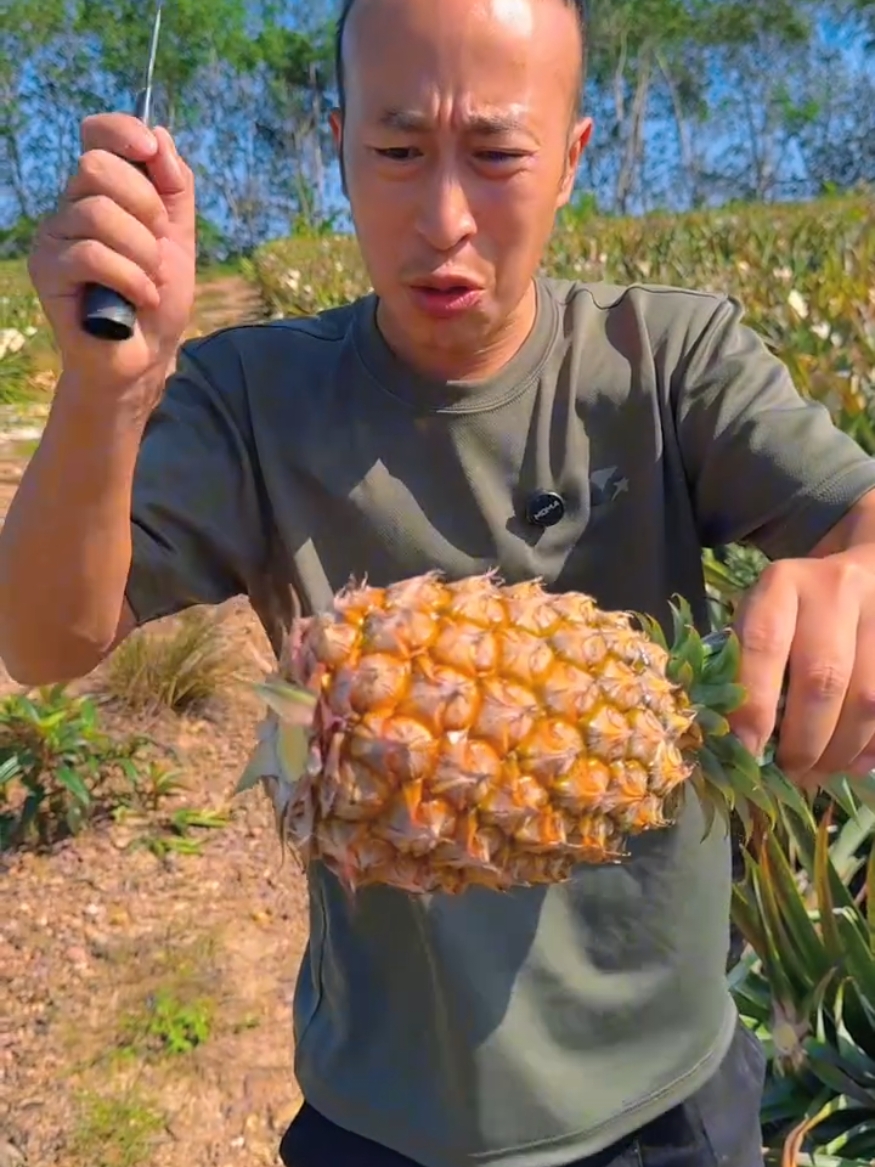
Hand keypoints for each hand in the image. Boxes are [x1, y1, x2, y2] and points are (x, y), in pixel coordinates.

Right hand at [28, 113, 195, 393]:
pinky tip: (141, 298)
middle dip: (145, 206)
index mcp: (100, 193)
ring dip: (142, 251)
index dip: (122, 132)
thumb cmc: (156, 299)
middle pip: (96, 167)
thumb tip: (159, 135)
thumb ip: (174, 188)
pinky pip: (91, 254)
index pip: (95, 135)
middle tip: (159, 247)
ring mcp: (54, 238)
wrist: (144, 357)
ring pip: (98, 213)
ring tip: (151, 280)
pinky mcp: (47, 271)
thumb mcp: (179, 238)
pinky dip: (130, 277)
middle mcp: (70, 207)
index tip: (151, 152)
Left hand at [728, 554, 874, 785]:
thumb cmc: (796, 606)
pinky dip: (873, 746)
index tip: (748, 751)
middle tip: (790, 773)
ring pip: (868, 699)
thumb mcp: (762, 616)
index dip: (756, 704)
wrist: (865, 572)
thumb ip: (748, 665)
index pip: (765, 644)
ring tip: (818, 773)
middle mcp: (837, 591)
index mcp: (784, 584)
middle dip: (805, 740)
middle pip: (824, 678)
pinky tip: (852, 762)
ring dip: (841, 750)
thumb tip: (740, 741)